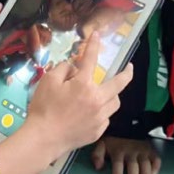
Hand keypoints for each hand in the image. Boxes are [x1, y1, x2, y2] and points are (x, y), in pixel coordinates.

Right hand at [27, 33, 133, 156]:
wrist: (43, 139)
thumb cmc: (44, 108)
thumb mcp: (48, 82)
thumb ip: (63, 69)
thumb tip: (73, 66)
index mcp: (83, 84)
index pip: (91, 59)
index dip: (94, 45)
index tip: (98, 35)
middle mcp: (97, 99)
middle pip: (119, 83)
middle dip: (127, 73)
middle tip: (130, 68)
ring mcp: (100, 117)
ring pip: (115, 102)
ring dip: (114, 94)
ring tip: (108, 92)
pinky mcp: (98, 131)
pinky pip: (106, 118)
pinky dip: (103, 112)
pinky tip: (94, 112)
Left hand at [91, 136, 160, 173]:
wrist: (128, 126)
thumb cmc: (114, 140)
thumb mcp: (102, 144)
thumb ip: (97, 155)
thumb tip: (97, 167)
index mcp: (118, 150)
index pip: (118, 163)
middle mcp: (131, 150)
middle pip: (133, 165)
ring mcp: (142, 150)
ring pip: (145, 164)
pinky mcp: (151, 151)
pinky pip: (155, 159)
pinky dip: (155, 168)